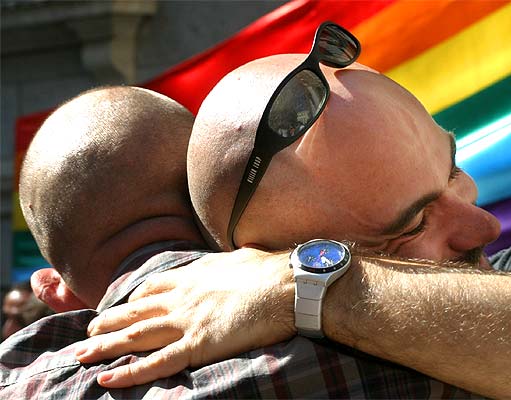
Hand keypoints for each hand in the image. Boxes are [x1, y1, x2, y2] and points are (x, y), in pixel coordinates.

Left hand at [75, 248, 294, 387]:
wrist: (286, 284)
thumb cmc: (269, 270)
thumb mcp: (239, 260)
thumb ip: (225, 265)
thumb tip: (234, 262)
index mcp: (193, 276)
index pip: (154, 288)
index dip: (134, 300)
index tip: (122, 306)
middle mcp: (182, 298)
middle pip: (136, 312)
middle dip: (109, 322)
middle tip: (87, 331)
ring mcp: (187, 321)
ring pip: (137, 336)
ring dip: (106, 345)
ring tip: (81, 353)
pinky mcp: (198, 345)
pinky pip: (158, 362)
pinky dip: (130, 371)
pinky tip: (108, 377)